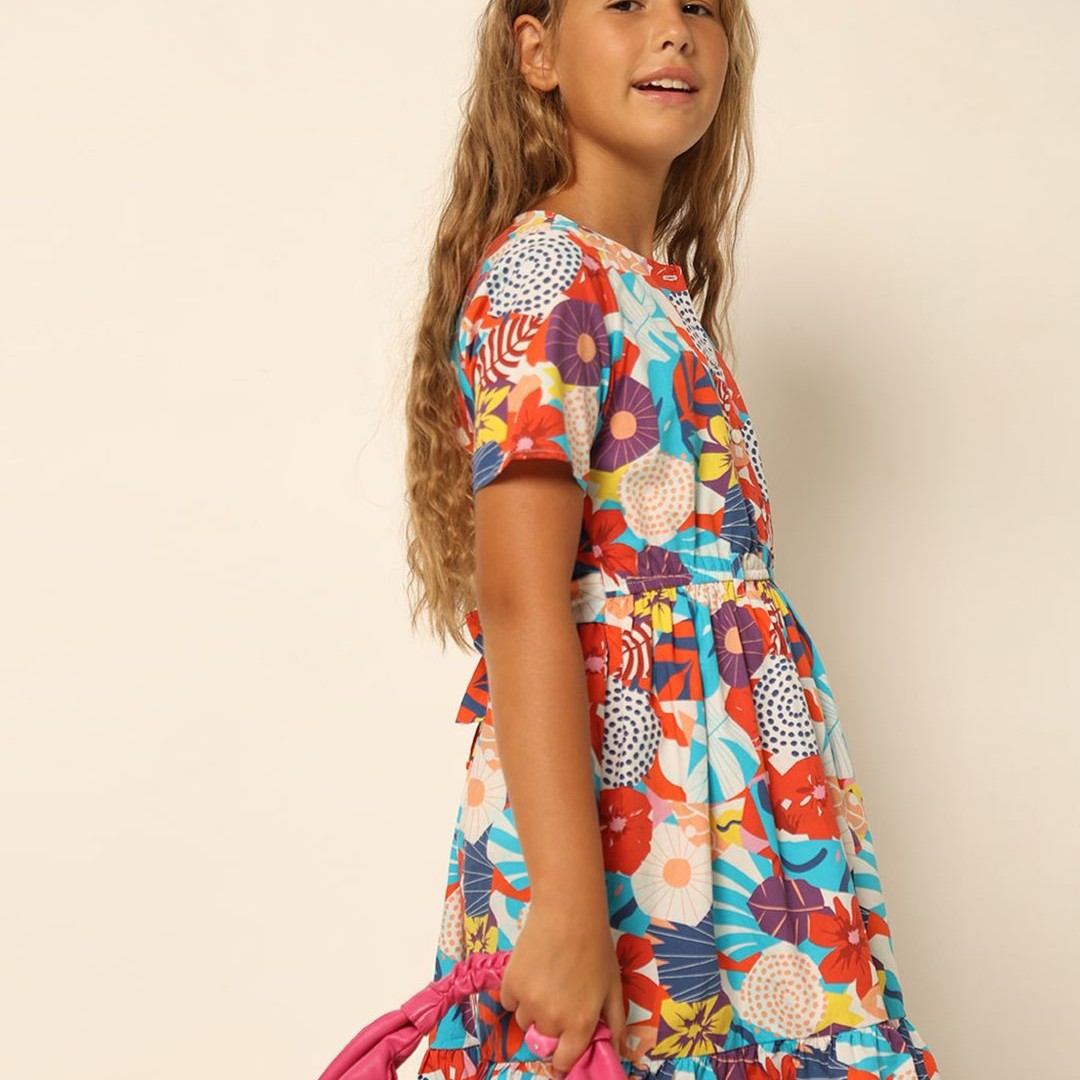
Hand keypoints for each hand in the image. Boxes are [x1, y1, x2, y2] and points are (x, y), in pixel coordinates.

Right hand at [498, 899, 625, 1075]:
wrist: (568, 911)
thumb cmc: (595, 946)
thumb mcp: (613, 985)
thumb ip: (614, 1022)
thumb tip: (613, 1050)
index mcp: (581, 1023)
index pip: (565, 1061)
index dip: (564, 1058)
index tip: (563, 1048)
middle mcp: (553, 1019)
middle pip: (544, 1040)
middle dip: (551, 1027)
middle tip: (559, 998)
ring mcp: (528, 1002)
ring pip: (525, 1022)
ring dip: (533, 1010)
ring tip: (546, 980)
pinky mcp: (509, 984)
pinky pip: (509, 1003)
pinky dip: (517, 993)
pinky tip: (532, 971)